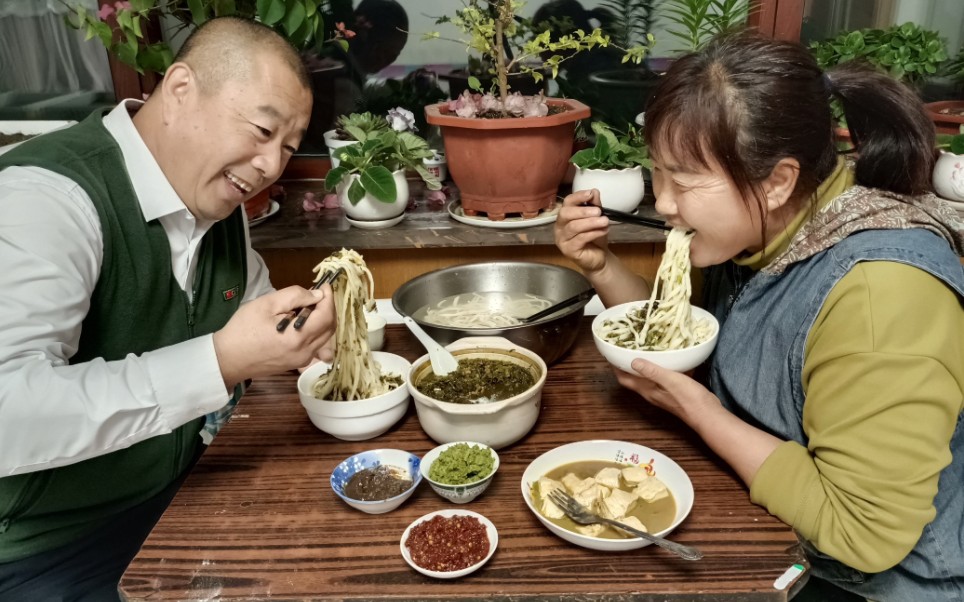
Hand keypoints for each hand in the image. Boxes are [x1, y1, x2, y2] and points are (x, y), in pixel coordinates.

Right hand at [213, 285, 336, 387]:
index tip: (325, 286)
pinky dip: (315, 331)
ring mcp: (302, 360)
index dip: (329, 298)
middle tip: (317, 295)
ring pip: (325, 338)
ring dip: (323, 320)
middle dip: (328, 308)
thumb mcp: (267, 304)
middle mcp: (305, 352)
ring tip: (308, 306)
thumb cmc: (243, 328)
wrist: (228, 358)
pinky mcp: (297, 363)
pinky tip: (303, 322)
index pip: (327, 316)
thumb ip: (295, 296)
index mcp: (298, 337)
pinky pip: (315, 346)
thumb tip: (317, 295)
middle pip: (330, 328)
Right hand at [554, 189, 611, 274]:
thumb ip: (595, 206)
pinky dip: (593, 233)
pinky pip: (580, 239)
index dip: (578, 197)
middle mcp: (560, 227)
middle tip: (599, 211)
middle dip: (583, 211)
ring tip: (605, 221)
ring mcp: (562, 239)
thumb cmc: (595, 237)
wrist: (599, 257)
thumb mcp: (597, 219)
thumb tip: (594, 191)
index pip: (567, 203)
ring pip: (573, 227)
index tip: (591, 194)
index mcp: (565, 217)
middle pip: (565, 214)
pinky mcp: (568, 250)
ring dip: (591, 222)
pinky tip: (603, 231)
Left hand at [614, 358, 722, 427]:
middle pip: (633, 377)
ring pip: (647, 377)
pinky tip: (667, 358)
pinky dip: (660, 367)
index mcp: (646, 390)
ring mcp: (662, 392)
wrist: (707, 414)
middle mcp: (651, 392)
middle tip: (627, 346)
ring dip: (644, 364)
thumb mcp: (669, 380)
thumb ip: (651, 371)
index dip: (616, 366)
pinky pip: (661, 377)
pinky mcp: (673, 391)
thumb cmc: (688, 398)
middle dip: (627, 363)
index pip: (624, 378)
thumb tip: (632, 361)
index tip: (611, 351)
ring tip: (645, 348)